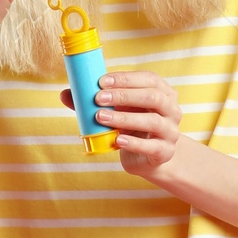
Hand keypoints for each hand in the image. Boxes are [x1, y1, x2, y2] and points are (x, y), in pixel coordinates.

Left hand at [62, 68, 181, 176]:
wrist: (148, 158)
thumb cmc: (132, 128)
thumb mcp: (117, 112)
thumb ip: (95, 103)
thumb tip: (65, 94)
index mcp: (163, 92)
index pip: (148, 79)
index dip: (126, 79)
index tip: (101, 81)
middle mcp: (172, 110)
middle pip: (153, 97)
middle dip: (124, 96)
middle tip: (98, 98)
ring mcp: (171, 132)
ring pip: (152, 121)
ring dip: (125, 118)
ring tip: (102, 117)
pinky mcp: (165, 152)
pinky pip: (151, 146)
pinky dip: (133, 142)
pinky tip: (117, 139)